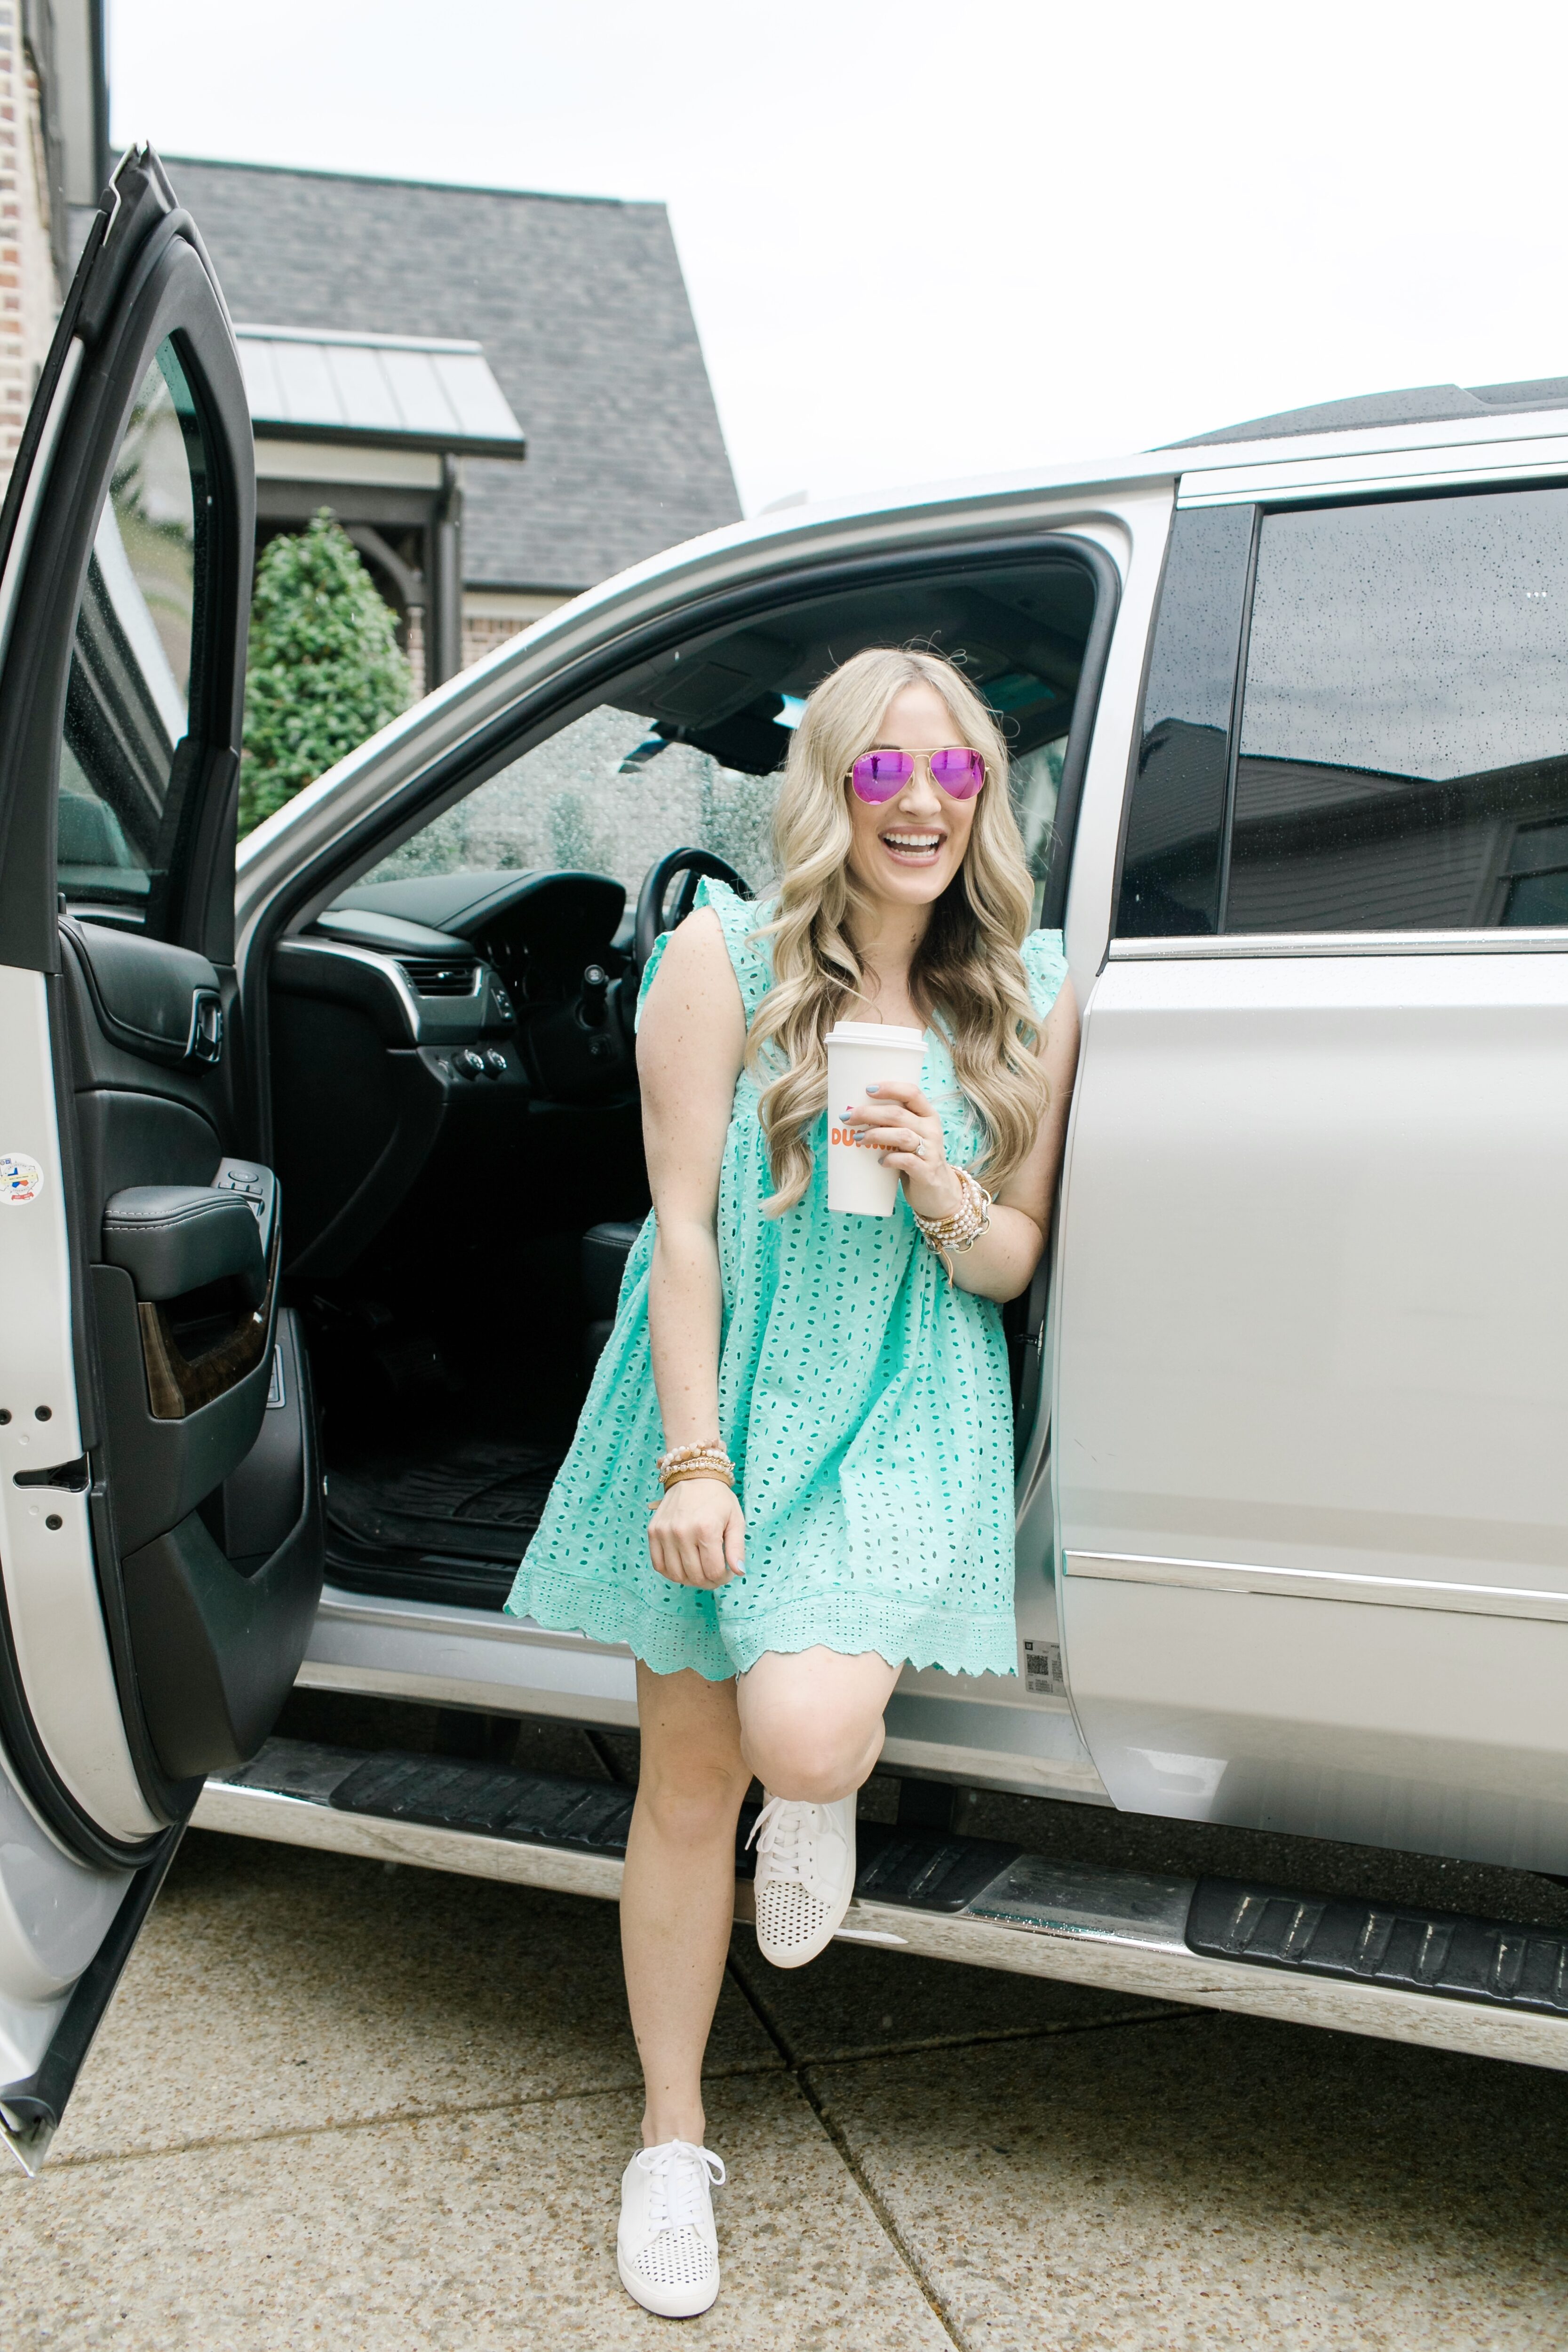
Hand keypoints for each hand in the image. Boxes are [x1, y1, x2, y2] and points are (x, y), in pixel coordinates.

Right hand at [648, 1476, 745, 1587]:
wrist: (693, 1475)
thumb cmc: (718, 1499)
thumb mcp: (735, 1520)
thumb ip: (736, 1548)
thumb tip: (739, 1572)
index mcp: (706, 1529)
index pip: (713, 1572)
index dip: (722, 1579)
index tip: (726, 1573)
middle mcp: (682, 1531)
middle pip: (694, 1576)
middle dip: (708, 1581)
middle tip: (715, 1574)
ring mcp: (665, 1532)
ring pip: (676, 1575)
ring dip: (690, 1580)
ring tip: (700, 1571)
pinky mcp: (653, 1531)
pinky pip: (659, 1565)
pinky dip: (671, 1573)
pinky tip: (683, 1567)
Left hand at [843, 1074, 963, 1221]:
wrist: (939, 1193)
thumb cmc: (917, 1160)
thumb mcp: (910, 1137)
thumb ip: (893, 1125)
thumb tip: (856, 1115)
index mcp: (928, 1116)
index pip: (912, 1093)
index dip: (890, 1088)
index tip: (867, 1089)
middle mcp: (932, 1130)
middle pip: (899, 1114)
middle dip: (870, 1113)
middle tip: (848, 1117)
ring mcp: (931, 1151)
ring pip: (902, 1136)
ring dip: (876, 1135)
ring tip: (858, 1138)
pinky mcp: (927, 1172)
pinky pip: (907, 1161)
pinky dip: (890, 1159)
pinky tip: (880, 1161)